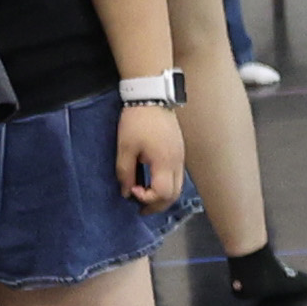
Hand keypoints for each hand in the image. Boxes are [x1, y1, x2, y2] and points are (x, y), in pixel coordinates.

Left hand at [116, 94, 188, 212]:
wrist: (152, 97)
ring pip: (178, 187)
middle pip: (174, 195)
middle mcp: (177, 163)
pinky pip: (177, 177)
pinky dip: (167, 185)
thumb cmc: (136, 122)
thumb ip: (125, 172)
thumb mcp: (125, 148)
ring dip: (163, 196)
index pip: (162, 193)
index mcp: (164, 162)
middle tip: (140, 208)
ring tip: (146, 197)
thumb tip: (125, 192)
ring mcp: (181, 157)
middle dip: (157, 205)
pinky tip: (153, 181)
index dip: (146, 198)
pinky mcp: (180, 152)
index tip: (131, 190)